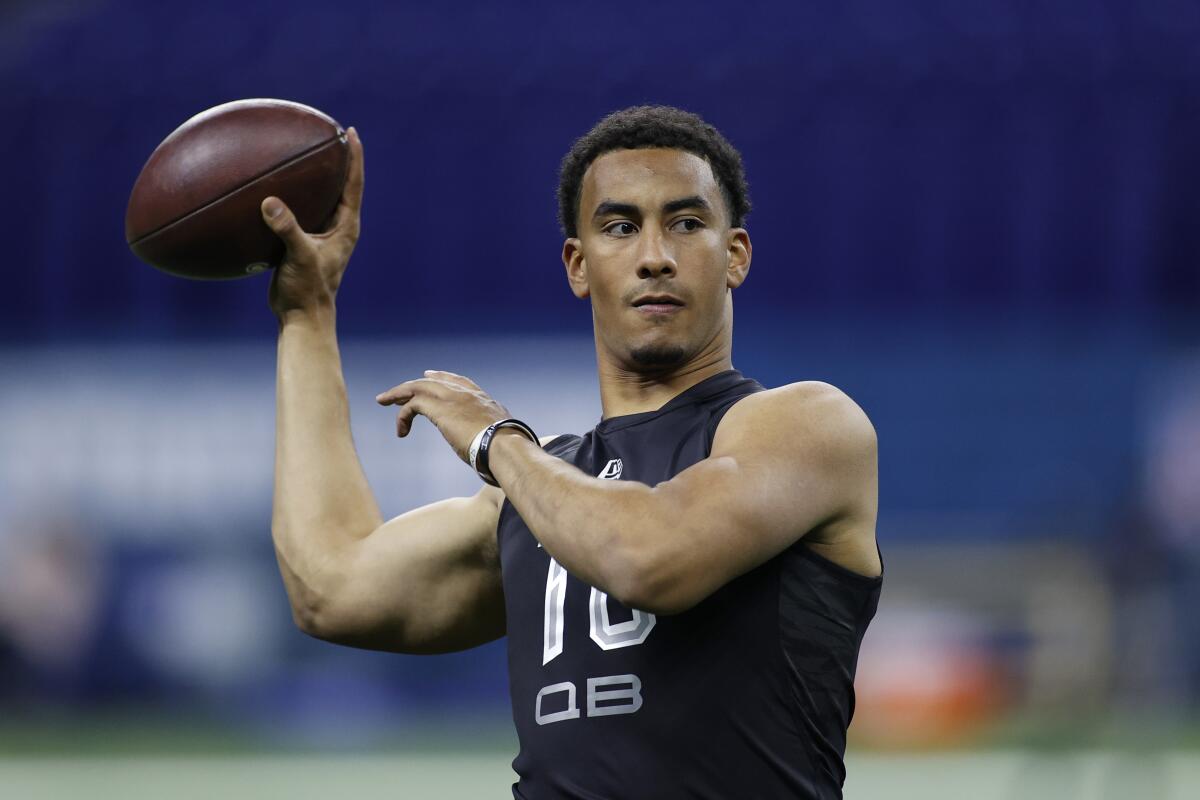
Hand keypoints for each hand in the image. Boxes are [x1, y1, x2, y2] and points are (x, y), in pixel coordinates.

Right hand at [261, 127, 364, 318]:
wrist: (302, 316)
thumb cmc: (308, 289)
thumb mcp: (300, 257)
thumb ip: (287, 229)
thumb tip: (270, 203)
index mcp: (346, 226)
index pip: (353, 184)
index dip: (354, 158)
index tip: (351, 133)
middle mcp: (337, 227)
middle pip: (340, 185)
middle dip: (336, 160)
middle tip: (329, 134)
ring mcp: (321, 234)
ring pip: (319, 197)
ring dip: (313, 177)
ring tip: (302, 152)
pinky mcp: (304, 241)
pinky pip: (298, 211)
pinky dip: (289, 196)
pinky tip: (272, 186)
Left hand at [376, 371, 514, 462]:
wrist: (504, 445)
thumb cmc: (507, 449)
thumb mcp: (502, 435)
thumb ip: (493, 433)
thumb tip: (496, 444)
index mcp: (482, 398)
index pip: (458, 381)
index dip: (441, 378)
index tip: (429, 376)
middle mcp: (466, 393)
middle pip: (432, 381)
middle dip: (413, 385)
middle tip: (397, 393)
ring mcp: (452, 398)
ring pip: (417, 387)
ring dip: (398, 394)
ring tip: (384, 401)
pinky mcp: (438, 408)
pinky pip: (412, 405)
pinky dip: (403, 416)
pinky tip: (401, 431)